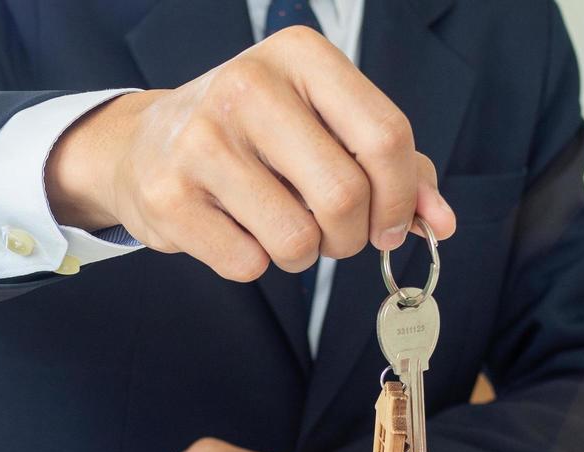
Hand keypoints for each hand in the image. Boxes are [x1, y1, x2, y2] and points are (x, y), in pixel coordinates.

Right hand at [45, 27, 455, 279]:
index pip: (385, 135)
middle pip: (345, 195)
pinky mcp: (169, 196)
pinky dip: (254, 263)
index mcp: (300, 57)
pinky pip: (248, 263)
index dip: (400, 197)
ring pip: (297, 239)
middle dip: (351, 237)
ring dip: (302, 255)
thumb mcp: (323, 125)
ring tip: (281, 230)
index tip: (390, 224)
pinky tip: (235, 231)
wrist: (143, 146)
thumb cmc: (252, 138)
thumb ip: (392, 166)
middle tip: (335, 237)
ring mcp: (202, 141)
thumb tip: (439, 221)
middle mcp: (248, 86)